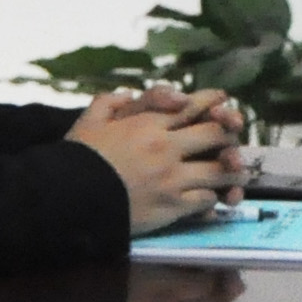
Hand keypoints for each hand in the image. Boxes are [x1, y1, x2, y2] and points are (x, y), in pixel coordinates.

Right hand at [69, 89, 244, 232]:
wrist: (65, 199)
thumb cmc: (75, 160)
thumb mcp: (88, 122)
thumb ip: (109, 103)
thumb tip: (129, 95)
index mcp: (149, 123)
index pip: (195, 106)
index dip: (215, 103)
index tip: (224, 104)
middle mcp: (166, 147)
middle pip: (216, 135)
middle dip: (228, 136)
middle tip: (232, 142)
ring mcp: (172, 177)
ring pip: (218, 170)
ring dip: (229, 172)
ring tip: (236, 173)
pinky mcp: (171, 206)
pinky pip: (205, 200)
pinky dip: (213, 200)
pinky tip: (215, 201)